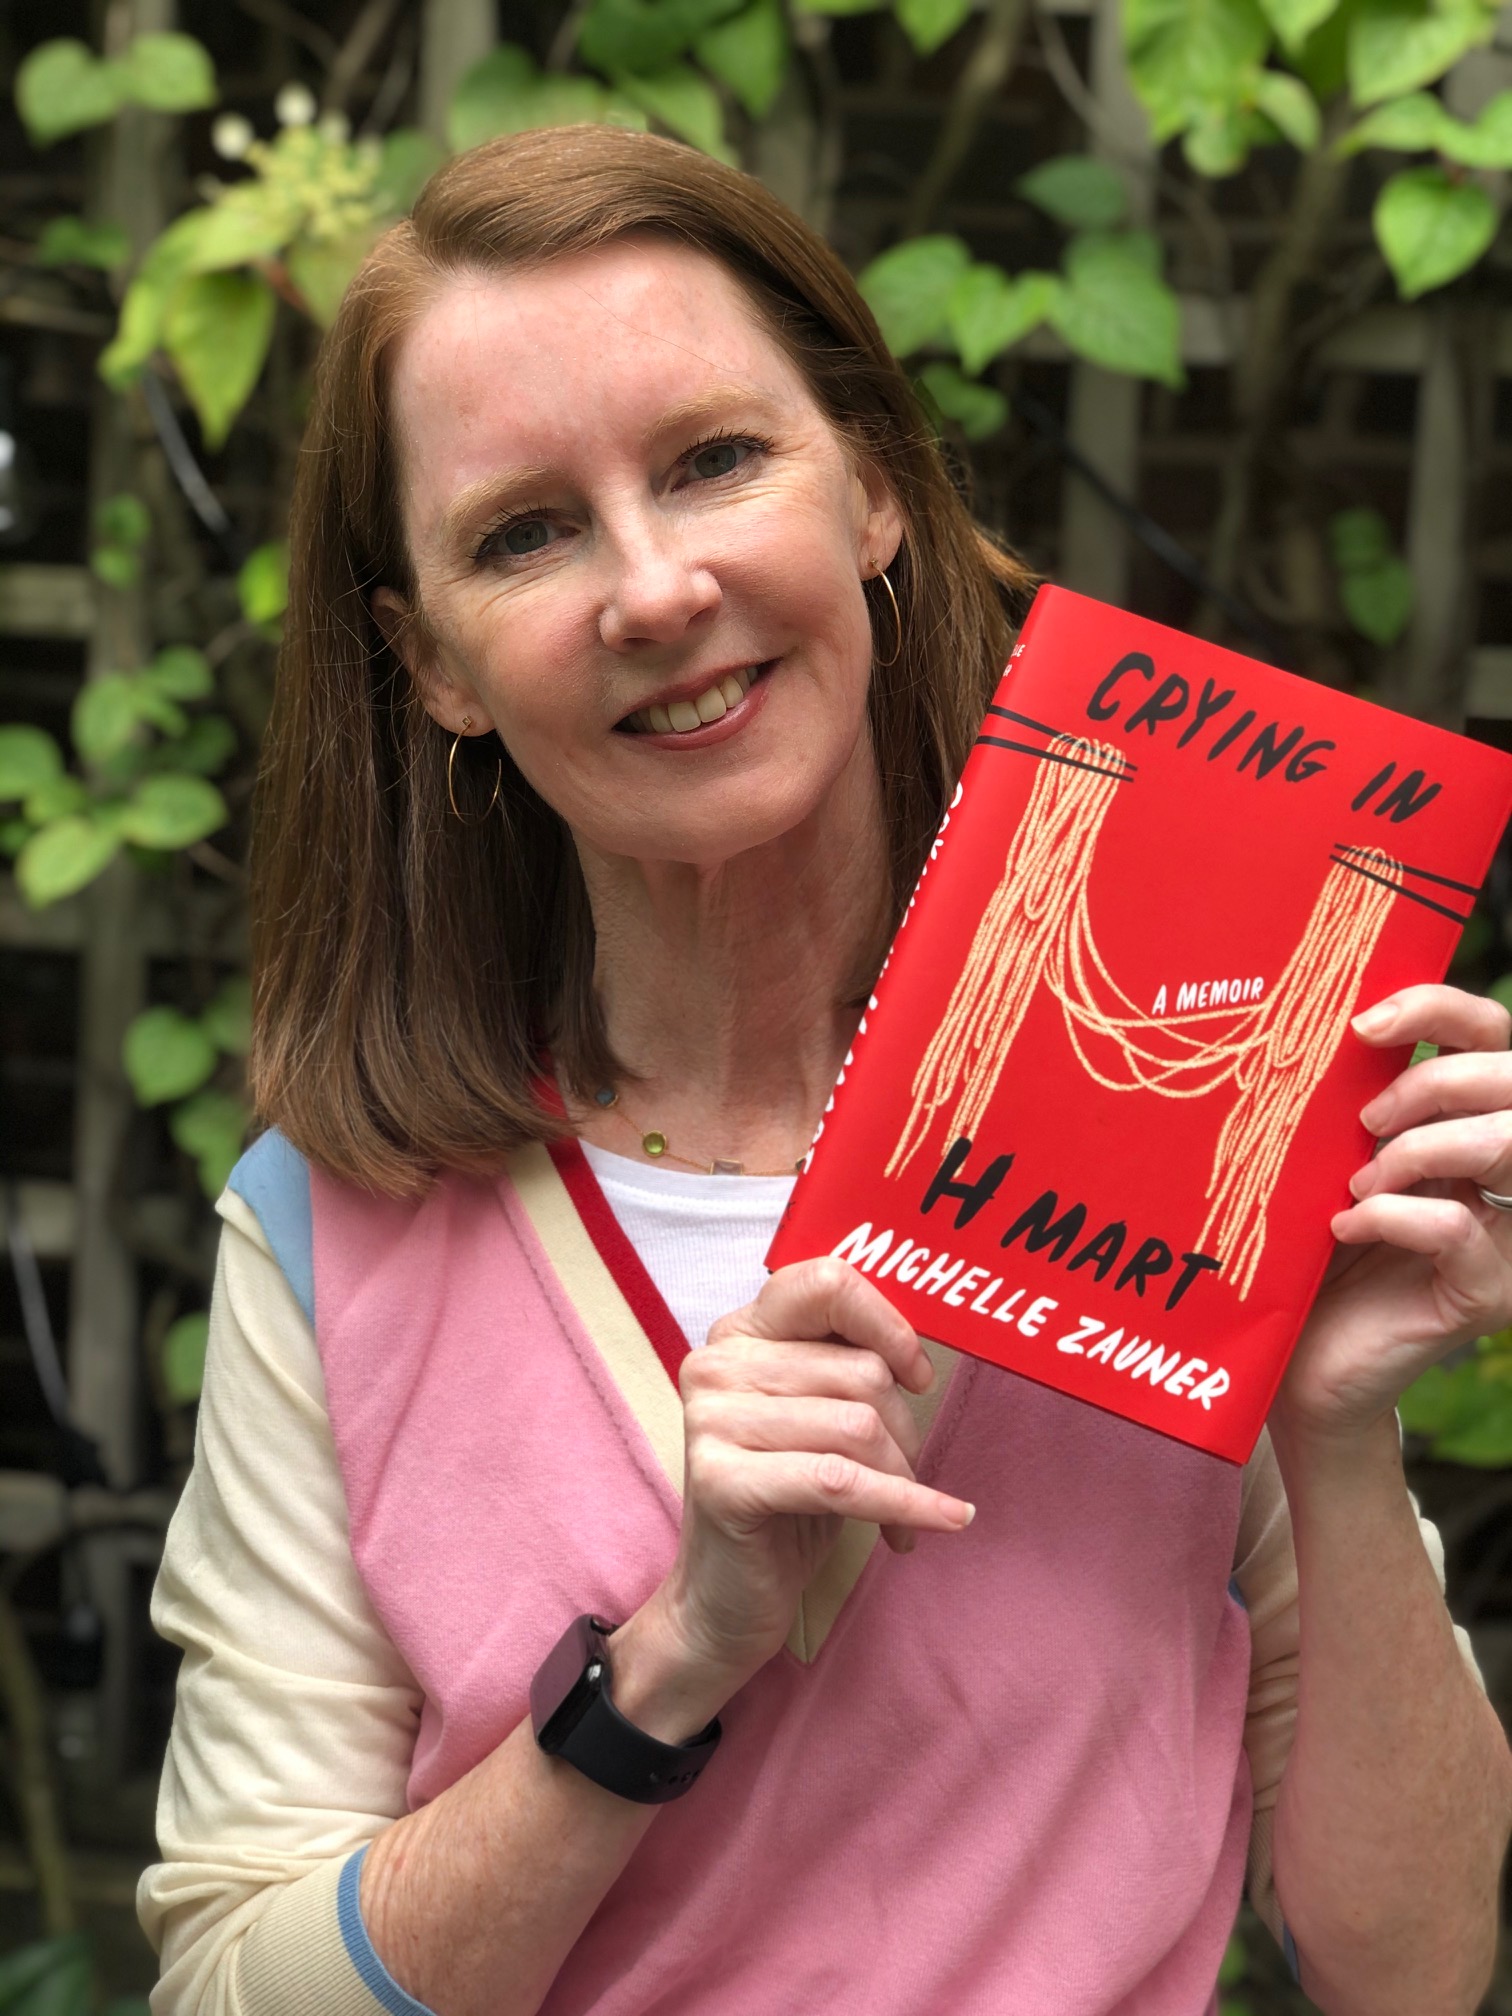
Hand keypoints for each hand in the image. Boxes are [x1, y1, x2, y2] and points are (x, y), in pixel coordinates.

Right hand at [638, 1259, 974, 1706]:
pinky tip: (944, 1521)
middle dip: (905, 1432)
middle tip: (908, 1474)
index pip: (824, 1283)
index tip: (916, 1374)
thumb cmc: (786, 1501)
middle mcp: (717, 1363)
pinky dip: (905, 1505)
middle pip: (860, 1371)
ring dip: (903, 1479)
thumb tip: (921, 1351)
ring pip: (859, 1427)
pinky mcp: (722, 1480)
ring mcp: (712, 1420)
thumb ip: (846, 1365)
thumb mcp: (816, 1417)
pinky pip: (842, 1482)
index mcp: (740, 1332)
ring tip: (904, 1512)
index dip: (886, 1324)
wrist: (723, 1601)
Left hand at [1274, 982, 1511, 1445]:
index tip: (1364, 1024)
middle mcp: (1507, 1176)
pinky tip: (1345, 1227)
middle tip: (1363, 1120)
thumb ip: (1355, 1098)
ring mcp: (1508, 1237)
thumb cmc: (1307, 1246)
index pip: (1496, 1038)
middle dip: (1430, 1083)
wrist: (1295, 1357)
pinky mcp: (1486, 1292)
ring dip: (1417, 1149)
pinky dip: (1391, 1215)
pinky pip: (1456, 1226)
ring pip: (1506, 1146)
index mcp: (1473, 1122)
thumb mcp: (1330, 1155)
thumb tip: (1335, 1022)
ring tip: (1356, 1181)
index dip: (1441, 1009)